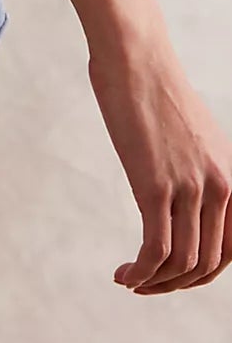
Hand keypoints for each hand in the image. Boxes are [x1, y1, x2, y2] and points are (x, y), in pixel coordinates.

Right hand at [88, 33, 231, 291]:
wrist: (135, 57)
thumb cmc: (154, 88)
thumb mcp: (194, 135)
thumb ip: (198, 169)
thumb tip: (182, 196)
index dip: (205, 272)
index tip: (176, 275)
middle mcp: (219, 186)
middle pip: (208, 263)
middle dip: (177, 284)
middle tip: (148, 284)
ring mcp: (188, 187)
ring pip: (182, 263)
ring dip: (155, 283)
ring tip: (131, 280)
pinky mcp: (155, 186)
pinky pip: (155, 249)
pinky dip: (140, 271)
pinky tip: (123, 274)